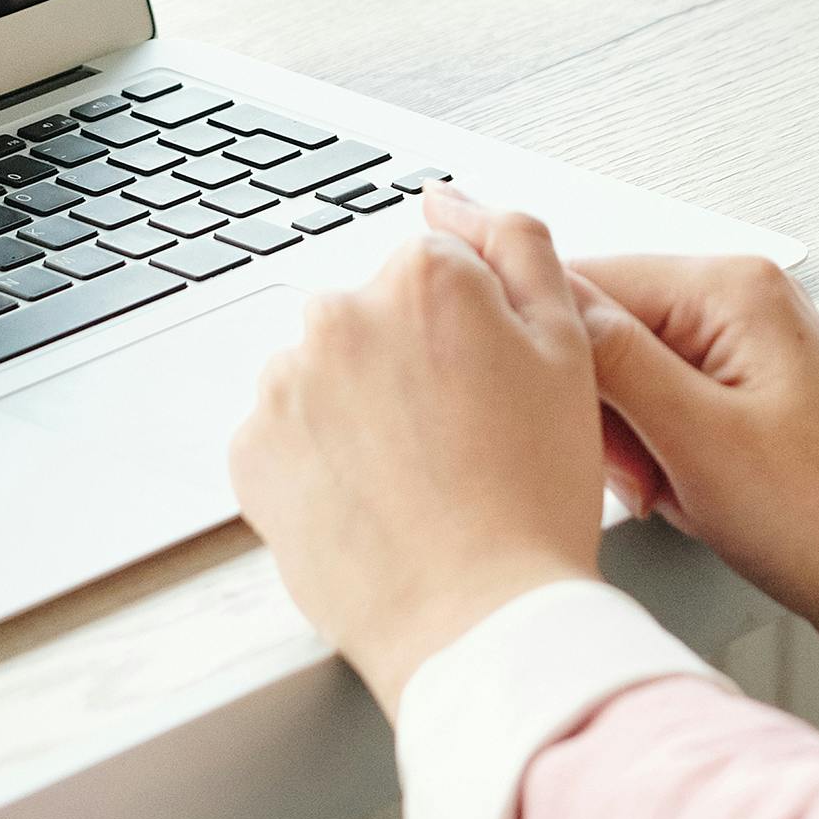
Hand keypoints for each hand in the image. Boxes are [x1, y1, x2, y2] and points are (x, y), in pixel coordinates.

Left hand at [229, 206, 608, 712]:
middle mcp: (339, 314)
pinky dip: (316, 462)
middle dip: (404, 363)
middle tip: (459, 443)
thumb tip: (460, 197)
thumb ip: (521, 249)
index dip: (468, 334)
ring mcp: (285, 385)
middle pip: (372, 317)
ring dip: (356, 411)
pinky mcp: (249, 453)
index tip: (484, 389)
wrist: (478, 620)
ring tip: (415, 481)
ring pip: (324, 377)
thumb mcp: (570, 350)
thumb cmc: (533, 498)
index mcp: (423, 276)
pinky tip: (371, 501)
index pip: (434, 271)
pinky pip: (283, 438)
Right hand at [497, 212, 818, 674]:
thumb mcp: (698, 440)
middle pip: (604, 332)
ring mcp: (745, 349)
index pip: (586, 281)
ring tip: (677, 492)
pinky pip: (663, 414)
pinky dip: (662, 460)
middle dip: (605, 414)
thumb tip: (543, 300)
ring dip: (633, 446)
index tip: (561, 426)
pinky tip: (693, 497)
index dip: (558, 360)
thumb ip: (612, 360)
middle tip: (644, 476)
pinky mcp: (746, 397)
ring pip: (628, 381)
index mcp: (731, 286)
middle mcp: (740, 302)